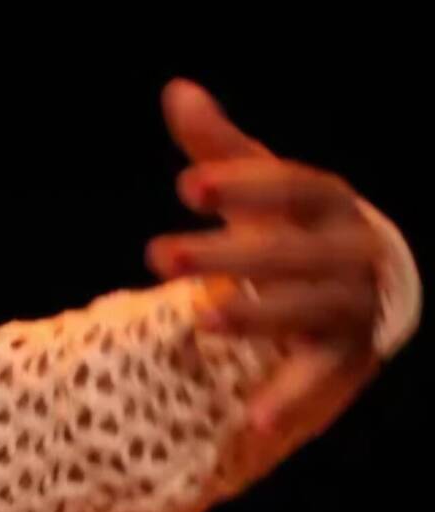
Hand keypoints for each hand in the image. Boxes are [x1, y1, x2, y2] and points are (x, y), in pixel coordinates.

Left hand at [147, 77, 387, 442]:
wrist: (353, 285)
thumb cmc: (289, 221)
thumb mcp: (254, 182)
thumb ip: (217, 145)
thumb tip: (178, 90)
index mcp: (330, 201)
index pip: (296, 185)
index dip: (243, 182)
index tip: (183, 185)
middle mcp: (352, 252)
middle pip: (295, 253)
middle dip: (227, 255)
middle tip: (155, 255)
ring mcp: (355, 307)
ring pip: (308, 312)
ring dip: (255, 318)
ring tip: (196, 319)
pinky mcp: (350, 358)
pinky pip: (324, 380)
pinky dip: (291, 399)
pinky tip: (251, 421)